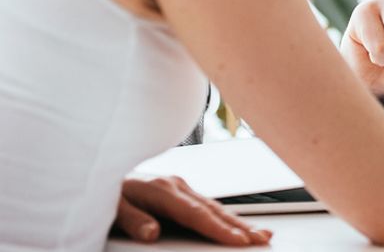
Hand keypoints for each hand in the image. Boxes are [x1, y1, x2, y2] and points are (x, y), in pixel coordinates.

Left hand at [114, 176, 271, 245]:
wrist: (96, 169)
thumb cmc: (103, 194)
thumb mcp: (109, 210)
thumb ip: (132, 221)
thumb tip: (152, 234)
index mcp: (161, 191)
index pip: (196, 214)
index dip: (219, 229)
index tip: (238, 241)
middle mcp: (175, 185)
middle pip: (213, 210)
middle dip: (240, 226)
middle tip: (262, 239)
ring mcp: (179, 186)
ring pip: (214, 207)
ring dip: (238, 222)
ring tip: (260, 234)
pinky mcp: (179, 191)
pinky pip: (207, 205)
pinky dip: (225, 216)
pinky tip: (236, 223)